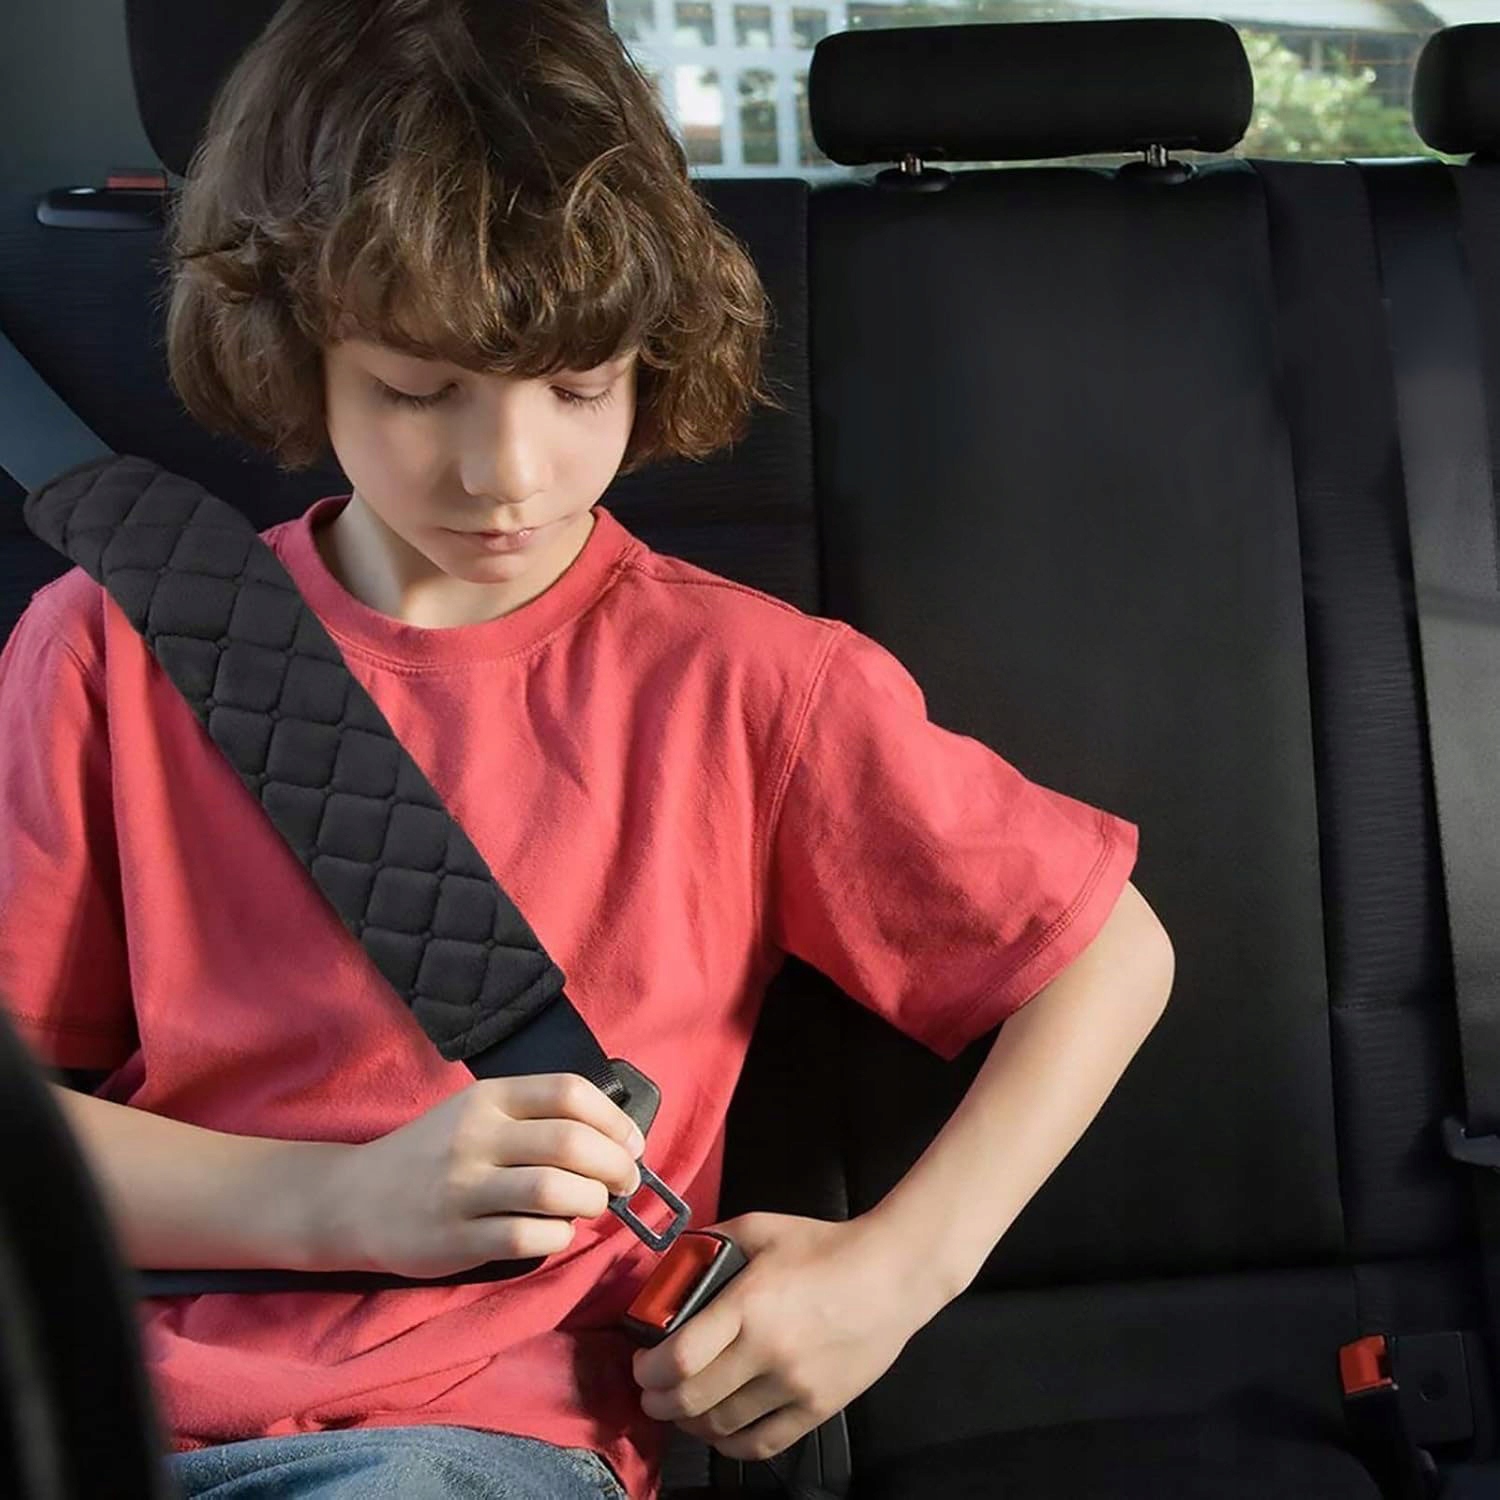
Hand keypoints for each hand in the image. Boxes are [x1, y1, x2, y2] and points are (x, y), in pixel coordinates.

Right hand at [323, 1074, 643, 1277]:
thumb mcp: (477, 1114)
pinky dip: (559, 1235)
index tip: (632, 1142)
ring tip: (591, 1205)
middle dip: (615, 1165)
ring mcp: (464, 1188)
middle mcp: (476, 1137)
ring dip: (591, 1201)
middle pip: (571, 1143)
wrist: (353, 1198)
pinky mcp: (456, 1238)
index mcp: (488, 1098)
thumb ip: (535, 1117)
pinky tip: (556, 1231)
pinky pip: (529, 1237)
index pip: (568, 1092)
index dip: (614, 1119)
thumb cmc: (433, 1154)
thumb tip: (615, 1137)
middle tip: (624, 1181)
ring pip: (555, 1191)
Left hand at [632, 1212, 932, 1461]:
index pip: (679, 1358)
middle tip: (651, 1391)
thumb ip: (711, 1242)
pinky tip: (720, 1430)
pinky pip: (761, 1445)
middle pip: (692, 1400)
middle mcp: (767, 1352)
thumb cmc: (823, 1246)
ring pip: (721, 1427)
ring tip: (682, 1408)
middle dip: (658, 1401)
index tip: (640, 1364)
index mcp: (748, 1305)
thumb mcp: (761, 1227)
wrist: (891, 1275)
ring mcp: (794, 1386)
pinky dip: (730, 1444)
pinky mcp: (817, 1409)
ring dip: (690, 1423)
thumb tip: (671, 1263)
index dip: (647, 1370)